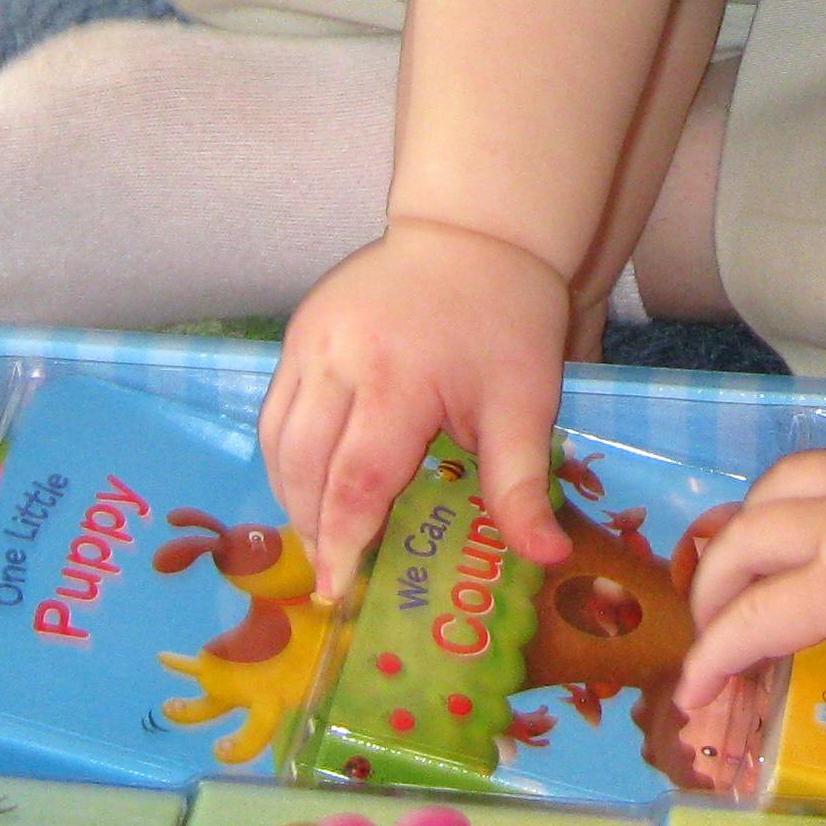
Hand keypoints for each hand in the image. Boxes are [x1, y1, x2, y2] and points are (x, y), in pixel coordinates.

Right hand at [260, 219, 574, 596]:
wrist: (474, 233)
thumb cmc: (507, 320)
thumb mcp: (527, 401)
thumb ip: (521, 484)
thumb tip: (549, 558)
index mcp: (397, 379)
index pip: (356, 481)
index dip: (344, 542)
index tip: (341, 591)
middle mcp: (338, 358)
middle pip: (303, 466)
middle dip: (314, 526)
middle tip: (334, 571)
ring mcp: (310, 340)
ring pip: (277, 439)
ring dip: (292, 495)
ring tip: (321, 534)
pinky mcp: (299, 330)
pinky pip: (277, 409)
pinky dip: (286, 455)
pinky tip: (311, 482)